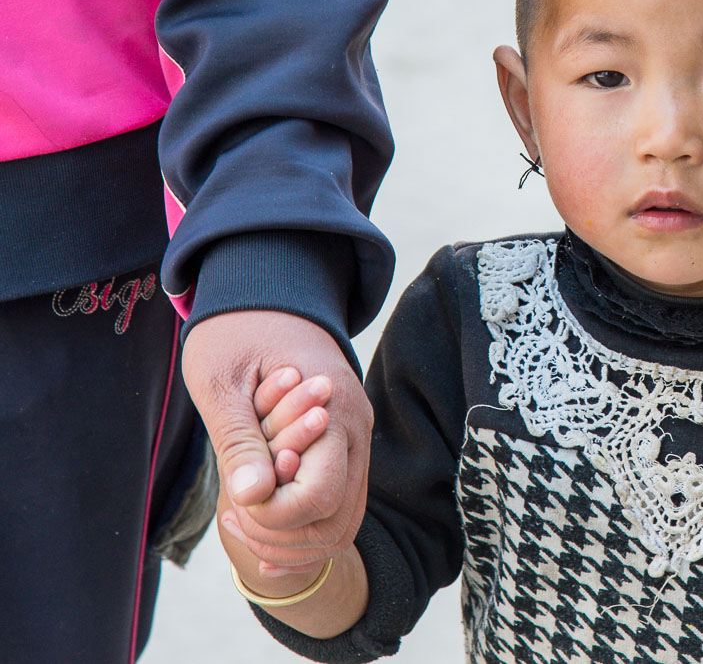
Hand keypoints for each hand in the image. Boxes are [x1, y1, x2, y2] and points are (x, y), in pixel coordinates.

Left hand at [182, 310, 371, 568]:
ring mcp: (356, 436)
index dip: (275, 516)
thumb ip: (241, 441)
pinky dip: (302, 522)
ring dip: (293, 537)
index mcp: (333, 409)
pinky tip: (259, 515)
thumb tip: (252, 497)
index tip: (235, 503)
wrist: (267, 289)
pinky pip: (337, 501)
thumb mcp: (222, 384)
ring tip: (242, 517)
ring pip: (343, 519)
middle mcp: (356, 427)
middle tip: (233, 515)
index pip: (319, 496)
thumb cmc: (236, 332)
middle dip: (283, 535)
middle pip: (338, 519)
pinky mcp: (345, 443)